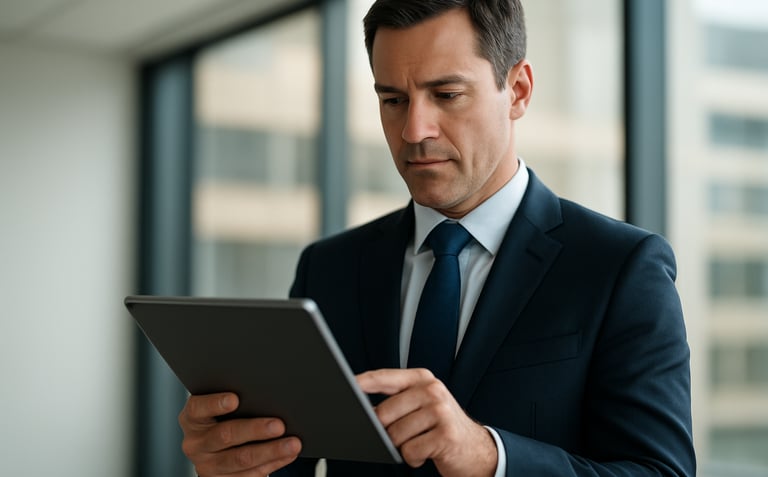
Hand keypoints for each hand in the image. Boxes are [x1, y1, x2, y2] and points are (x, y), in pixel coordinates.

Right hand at [178, 392, 301, 476]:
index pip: (199, 408)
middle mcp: (196, 443)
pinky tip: (288, 454)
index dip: (215, 403)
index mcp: (192, 418)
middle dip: (255, 430)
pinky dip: (274, 462)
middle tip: (279, 425)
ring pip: (241, 459)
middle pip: (225, 435)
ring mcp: (208, 465)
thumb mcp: (220, 407)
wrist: (216, 449)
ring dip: (271, 451)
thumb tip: (266, 392)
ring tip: (292, 443)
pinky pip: (251, 475)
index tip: (235, 399)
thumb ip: (234, 400)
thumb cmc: (224, 418)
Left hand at [357, 369, 497, 476]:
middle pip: (384, 413)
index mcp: (422, 379)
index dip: (362, 382)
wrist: (475, 448)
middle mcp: (432, 391)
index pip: (383, 377)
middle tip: (406, 433)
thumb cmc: (442, 426)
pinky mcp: (445, 435)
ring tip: (420, 441)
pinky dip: (414, 458)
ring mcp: (440, 411)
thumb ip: (396, 399)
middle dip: (387, 430)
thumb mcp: (423, 404)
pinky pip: (410, 451)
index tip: (346, 385)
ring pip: (395, 435)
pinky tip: (427, 452)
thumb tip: (363, 408)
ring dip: (403, 446)